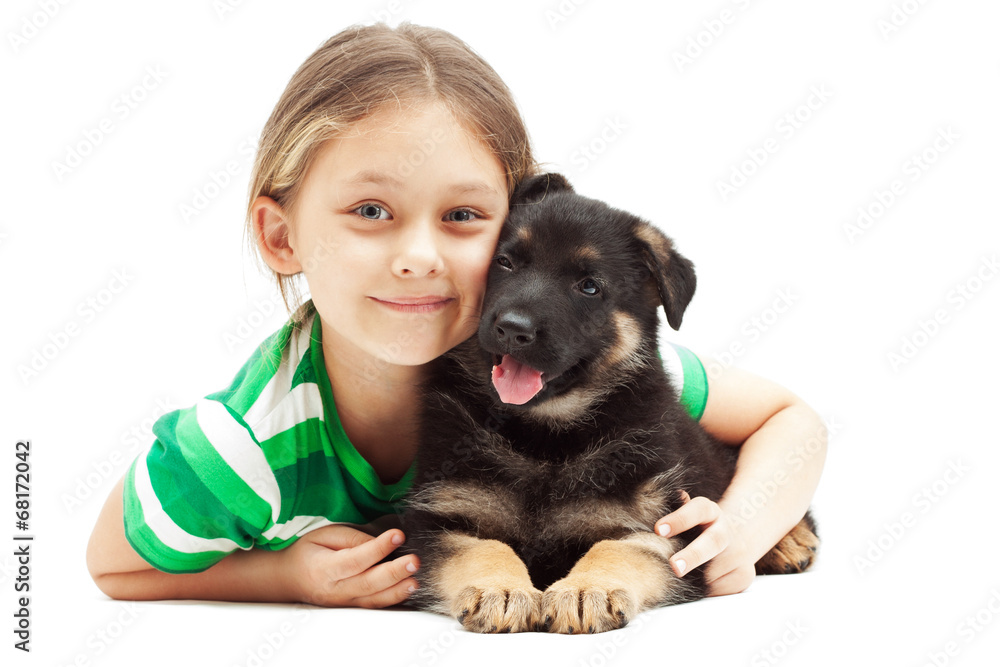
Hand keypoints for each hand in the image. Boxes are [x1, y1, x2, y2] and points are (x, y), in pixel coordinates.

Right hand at [278, 524, 419, 607]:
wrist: (289, 579)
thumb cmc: (308, 552)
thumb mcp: (323, 535)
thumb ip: (351, 538)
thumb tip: (379, 542)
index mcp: (324, 568)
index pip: (355, 559)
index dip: (377, 548)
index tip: (397, 535)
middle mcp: (335, 590)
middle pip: (368, 583)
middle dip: (394, 573)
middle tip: (414, 561)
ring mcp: (343, 602)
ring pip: (373, 600)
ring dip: (397, 591)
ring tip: (415, 580)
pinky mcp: (351, 607)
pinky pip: (374, 606)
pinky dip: (393, 599)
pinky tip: (407, 589)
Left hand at [653, 491, 755, 595]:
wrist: (732, 541)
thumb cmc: (698, 529)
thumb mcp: (688, 515)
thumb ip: (675, 510)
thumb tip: (667, 501)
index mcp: (709, 511)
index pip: (698, 509)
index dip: (679, 519)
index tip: (659, 529)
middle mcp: (726, 530)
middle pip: (713, 541)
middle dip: (693, 555)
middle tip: (675, 567)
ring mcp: (738, 553)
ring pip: (716, 570)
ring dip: (696, 577)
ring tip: (678, 580)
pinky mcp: (744, 575)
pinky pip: (721, 588)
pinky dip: (706, 590)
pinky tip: (698, 586)